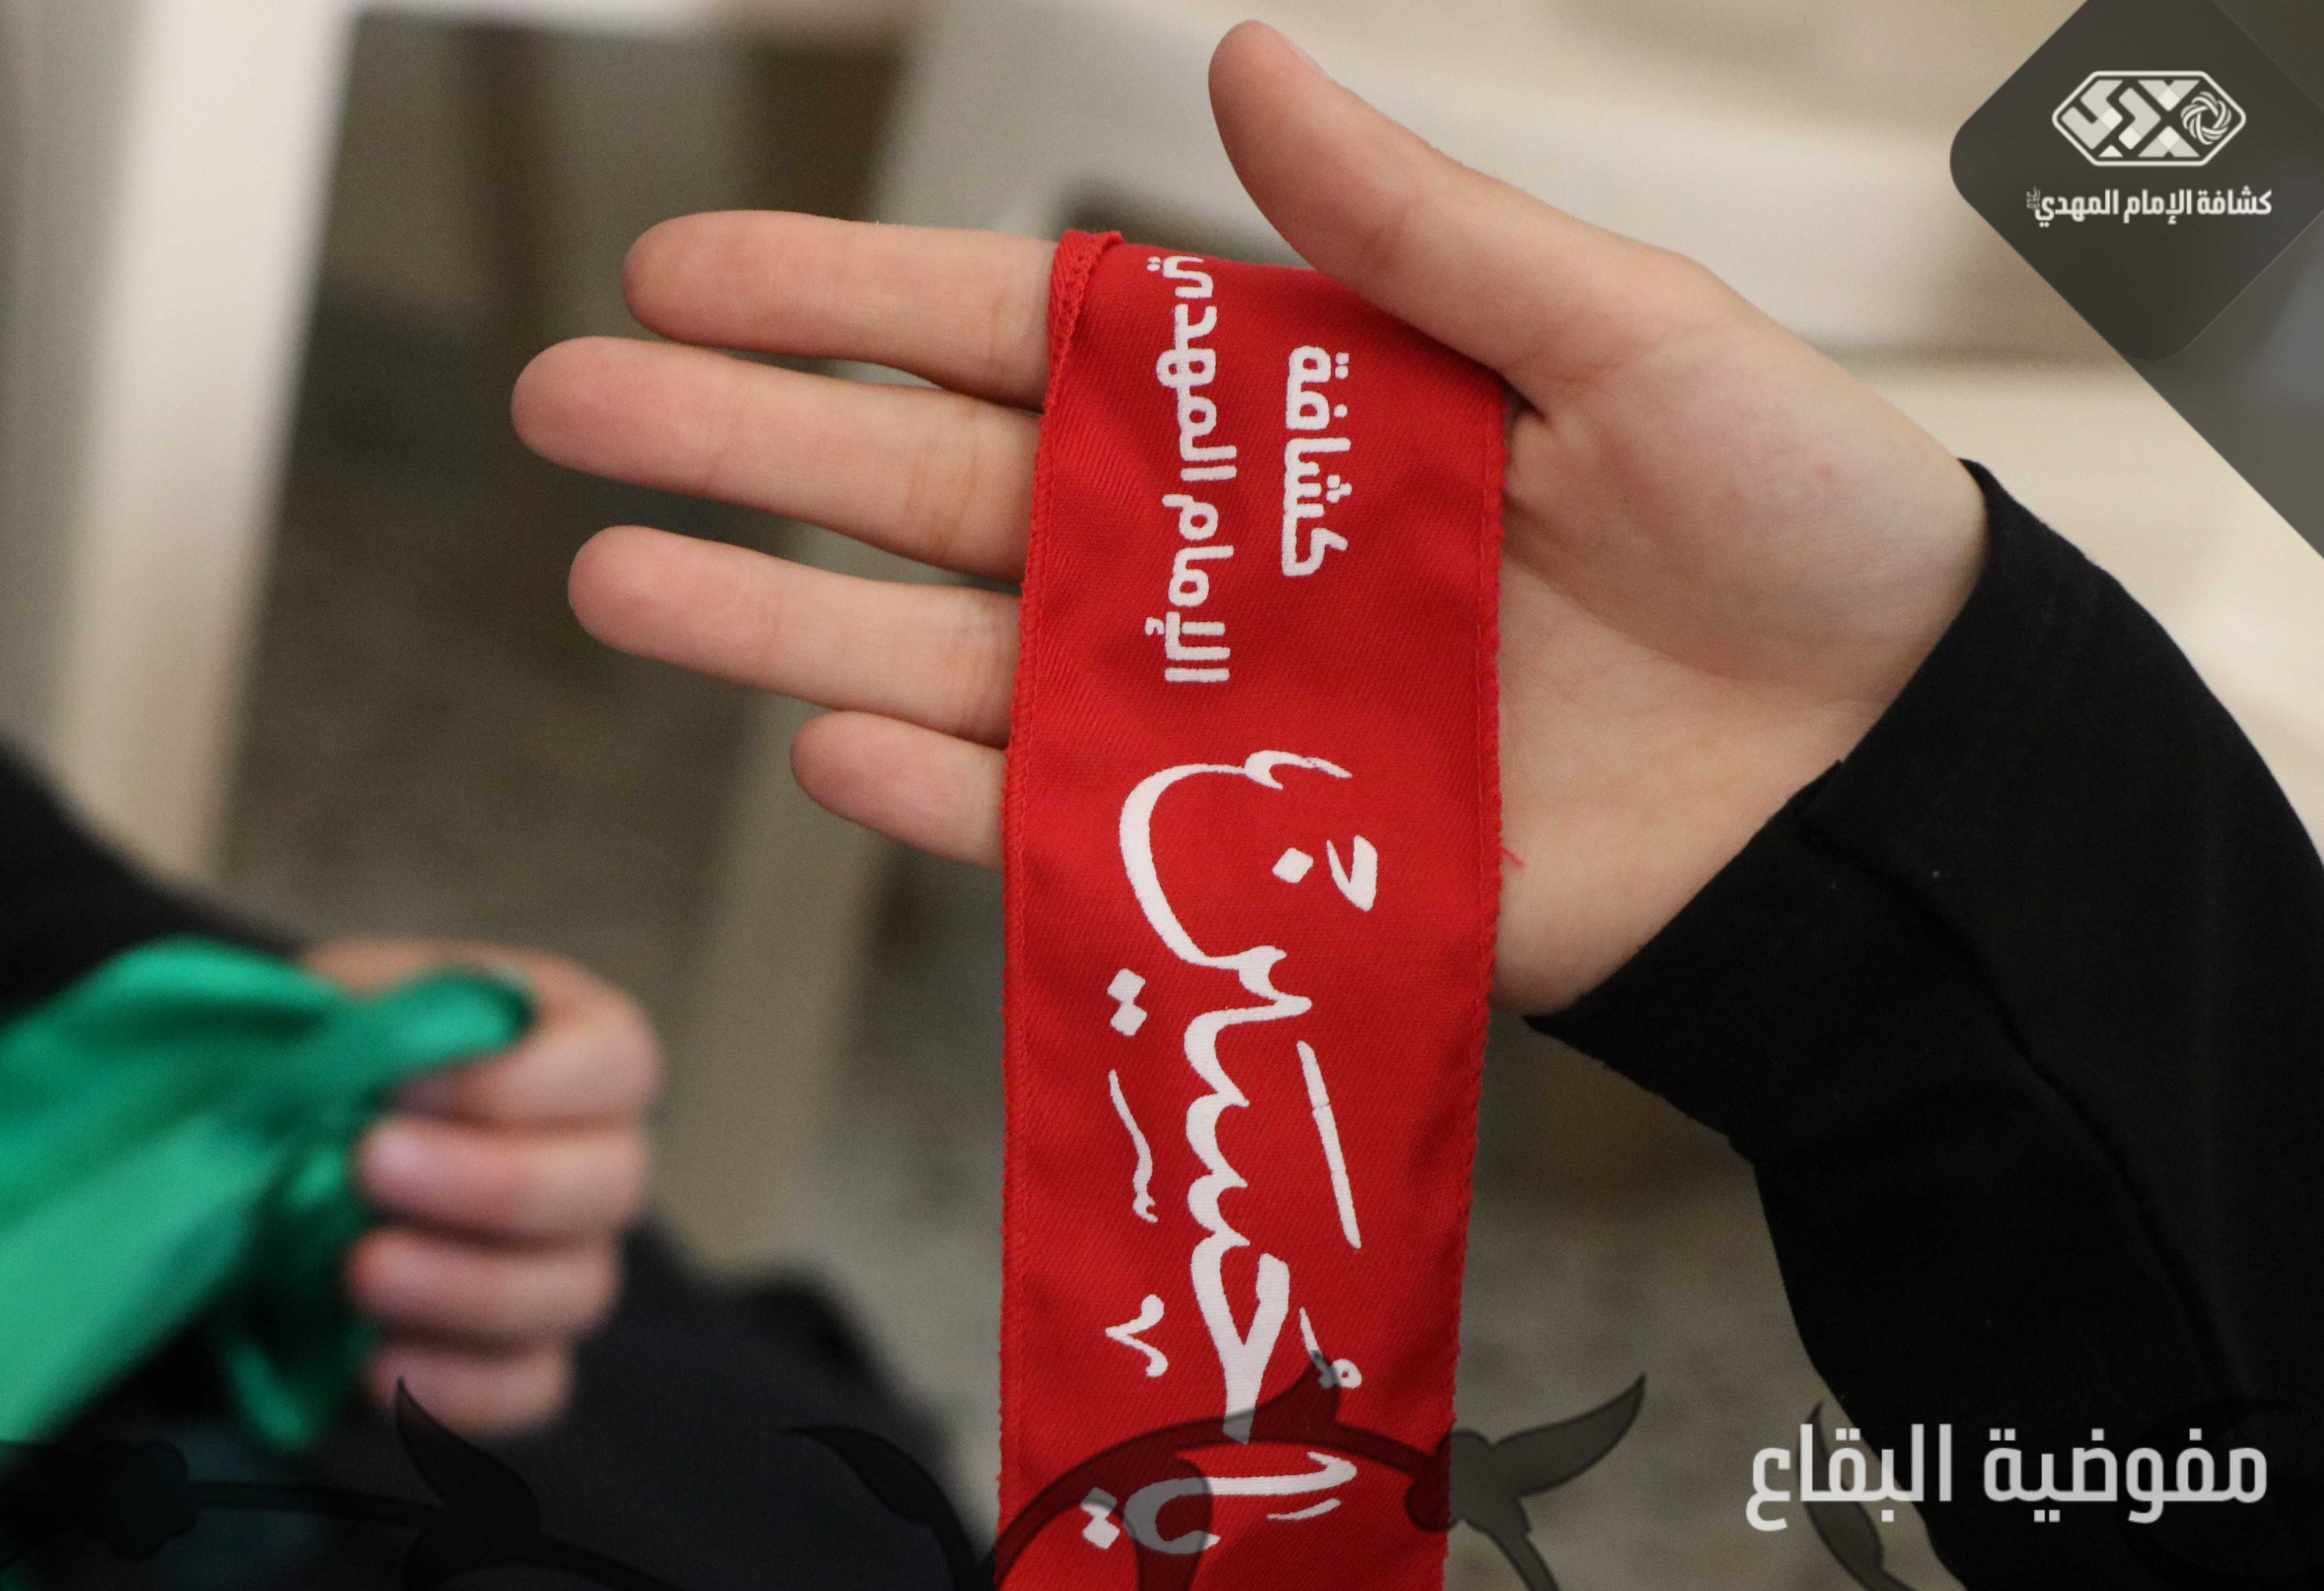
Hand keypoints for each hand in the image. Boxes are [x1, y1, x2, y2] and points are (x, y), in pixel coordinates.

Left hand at [307, 939, 659, 1433]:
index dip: (527, 1077)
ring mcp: (569, 1264)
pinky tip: (373, 1362)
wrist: (278, 1144)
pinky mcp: (519, 1355)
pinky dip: (457, 1386)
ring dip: (466, 1285)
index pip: (616, 1061)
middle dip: (494, 1182)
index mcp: (579, 1044)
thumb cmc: (333, 1048)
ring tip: (357, 1270)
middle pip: (613, 1185)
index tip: (405, 1078)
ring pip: (575, 1291)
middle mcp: (599, 1158)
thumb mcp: (344, 1001)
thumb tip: (365, 1062)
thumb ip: (368, 1020)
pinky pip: (528, 1387)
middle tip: (370, 1166)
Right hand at [511, 23, 1984, 1012]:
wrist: (1884, 777)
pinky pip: (1059, 826)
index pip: (1015, 337)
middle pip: (929, 490)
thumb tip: (1241, 64)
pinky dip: (944, 800)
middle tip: (567, 404)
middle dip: (742, 443)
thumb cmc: (1792, 528)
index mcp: (1275, 404)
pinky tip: (825, 750)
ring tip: (617, 581)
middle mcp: (1208, 554)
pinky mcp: (1251, 853)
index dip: (844, 302)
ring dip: (780, 627)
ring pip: (949, 659)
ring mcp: (1212, 707)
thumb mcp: (1623, 331)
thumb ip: (1412, 228)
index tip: (685, 268)